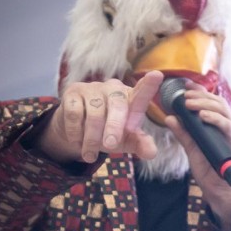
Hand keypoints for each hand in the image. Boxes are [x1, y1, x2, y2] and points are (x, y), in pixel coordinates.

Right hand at [37, 71, 163, 163]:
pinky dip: (76, 132)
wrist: (77, 133)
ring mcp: (93, 88)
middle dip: (114, 128)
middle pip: (118, 105)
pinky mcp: (73, 92)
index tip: (157, 75)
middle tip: (110, 146)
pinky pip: (75, 114)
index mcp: (131, 98)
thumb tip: (152, 153)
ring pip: (94, 114)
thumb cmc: (108, 133)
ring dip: (91, 139)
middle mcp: (114, 88)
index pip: (142, 92)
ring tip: (89, 155)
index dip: (148, 85)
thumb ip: (140, 144)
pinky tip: (77, 142)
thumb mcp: (126, 141)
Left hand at [164, 80, 230, 229]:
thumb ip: (183, 133)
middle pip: (218, 102)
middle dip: (200, 96)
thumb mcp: (192, 149)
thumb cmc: (210, 169)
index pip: (212, 102)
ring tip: (189, 104)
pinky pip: (227, 125)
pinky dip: (215, 119)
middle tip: (184, 96)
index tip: (185, 85)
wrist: (221, 190)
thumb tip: (170, 118)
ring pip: (223, 109)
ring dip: (205, 104)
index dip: (200, 92)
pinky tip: (203, 116)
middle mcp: (230, 125)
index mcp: (221, 124)